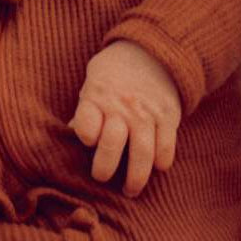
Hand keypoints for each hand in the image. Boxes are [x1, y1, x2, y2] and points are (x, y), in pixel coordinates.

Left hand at [68, 40, 180, 196]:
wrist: (151, 51)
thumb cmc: (113, 75)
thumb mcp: (92, 85)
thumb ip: (85, 112)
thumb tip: (71, 135)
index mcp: (97, 98)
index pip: (87, 123)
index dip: (86, 134)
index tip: (87, 142)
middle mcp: (122, 107)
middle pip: (113, 144)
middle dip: (105, 167)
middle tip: (101, 178)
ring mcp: (147, 113)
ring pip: (142, 152)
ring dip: (136, 176)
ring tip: (130, 190)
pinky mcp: (168, 116)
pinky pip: (166, 145)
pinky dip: (162, 160)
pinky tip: (157, 168)